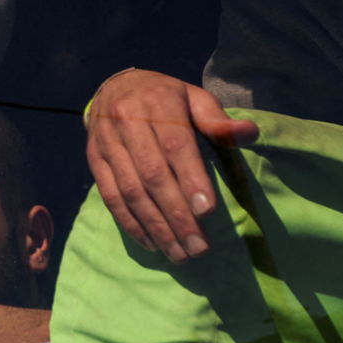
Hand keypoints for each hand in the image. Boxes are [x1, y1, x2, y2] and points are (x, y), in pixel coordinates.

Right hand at [86, 69, 257, 261]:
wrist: (115, 88)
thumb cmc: (165, 97)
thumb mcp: (194, 98)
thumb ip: (217, 120)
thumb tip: (248, 133)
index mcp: (156, 102)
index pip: (174, 145)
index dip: (190, 179)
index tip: (207, 212)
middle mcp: (126, 120)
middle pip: (151, 174)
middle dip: (176, 215)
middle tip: (199, 247)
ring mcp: (106, 142)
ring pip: (130, 190)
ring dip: (155, 226)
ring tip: (179, 254)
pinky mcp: (94, 159)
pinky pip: (110, 195)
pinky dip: (130, 223)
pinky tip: (152, 243)